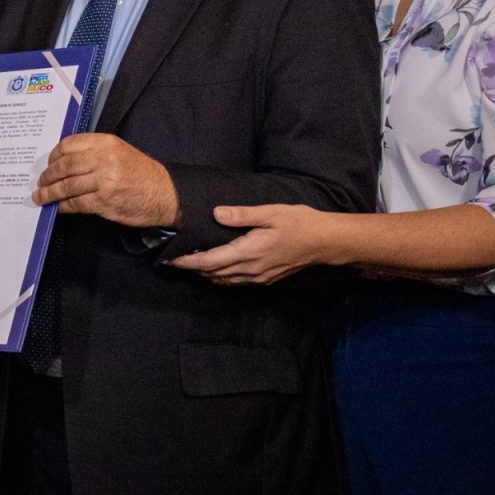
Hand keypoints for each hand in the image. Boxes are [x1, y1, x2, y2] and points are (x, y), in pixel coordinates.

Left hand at [34, 133, 178, 227]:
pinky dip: (64, 206)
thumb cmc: (141, 173)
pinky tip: (59, 208)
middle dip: (48, 176)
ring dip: (50, 193)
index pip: (69, 145)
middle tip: (40, 183)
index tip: (48, 164)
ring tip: (41, 197)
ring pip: (67, 186)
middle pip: (64, 166)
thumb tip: (64, 163)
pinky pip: (76, 203)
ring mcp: (103, 180)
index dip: (54, 156)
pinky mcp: (104, 201)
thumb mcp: (119, 152)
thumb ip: (94, 153)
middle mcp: (103, 158)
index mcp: (105, 143)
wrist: (164, 194)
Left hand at [168, 203, 335, 284]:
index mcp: (249, 252)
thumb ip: (242, 215)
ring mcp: (259, 278)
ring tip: (190, 264)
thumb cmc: (299, 223)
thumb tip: (216, 214)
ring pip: (224, 281)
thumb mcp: (271, 212)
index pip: (210, 261)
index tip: (169, 259)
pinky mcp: (266, 280)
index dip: (188, 262)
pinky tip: (216, 269)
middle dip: (192, 268)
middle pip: (213, 274)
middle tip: (173, 260)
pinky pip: (236, 282)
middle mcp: (251, 270)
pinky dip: (221, 277)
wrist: (325, 242)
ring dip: (205, 274)